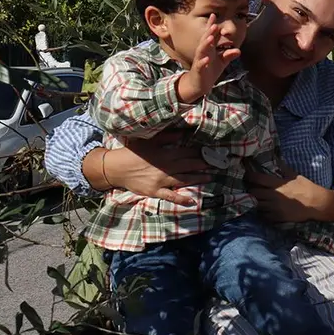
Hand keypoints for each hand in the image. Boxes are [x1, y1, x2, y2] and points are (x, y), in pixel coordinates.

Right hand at [94, 133, 211, 205]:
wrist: (115, 168)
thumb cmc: (132, 153)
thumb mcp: (149, 141)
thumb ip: (167, 137)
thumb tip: (184, 133)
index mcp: (165, 154)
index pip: (187, 152)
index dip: (200, 152)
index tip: (212, 151)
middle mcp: (165, 167)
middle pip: (189, 165)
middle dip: (204, 164)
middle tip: (218, 163)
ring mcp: (161, 180)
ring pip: (184, 179)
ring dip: (198, 178)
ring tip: (211, 177)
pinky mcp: (155, 191)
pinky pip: (170, 196)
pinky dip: (181, 199)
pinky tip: (192, 201)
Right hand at [178, 15, 239, 102]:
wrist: (200, 84)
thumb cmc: (210, 70)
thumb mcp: (221, 62)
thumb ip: (229, 55)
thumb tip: (238, 50)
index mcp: (209, 49)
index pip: (210, 35)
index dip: (211, 26)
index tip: (213, 15)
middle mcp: (203, 53)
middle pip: (206, 40)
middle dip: (209, 32)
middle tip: (215, 24)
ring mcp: (200, 60)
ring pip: (201, 51)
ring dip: (206, 44)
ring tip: (210, 38)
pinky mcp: (199, 70)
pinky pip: (200, 65)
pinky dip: (203, 61)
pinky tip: (207, 58)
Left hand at [246, 168, 333, 222]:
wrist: (317, 204)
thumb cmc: (307, 188)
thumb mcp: (295, 175)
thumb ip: (283, 168)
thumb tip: (275, 158)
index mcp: (277, 184)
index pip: (257, 179)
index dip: (249, 176)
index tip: (246, 175)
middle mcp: (274, 196)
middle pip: (253, 193)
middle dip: (250, 190)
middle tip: (251, 189)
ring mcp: (275, 208)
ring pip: (257, 205)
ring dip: (255, 202)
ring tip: (257, 199)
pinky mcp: (277, 217)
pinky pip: (264, 216)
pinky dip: (262, 212)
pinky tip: (265, 209)